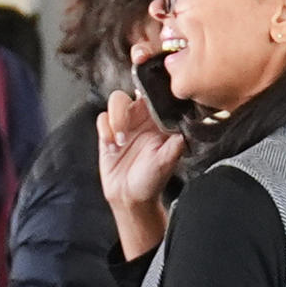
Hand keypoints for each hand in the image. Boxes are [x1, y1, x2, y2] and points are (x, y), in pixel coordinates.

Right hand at [95, 88, 185, 236]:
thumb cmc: (152, 179)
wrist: (131, 197)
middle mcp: (141, 117)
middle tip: (127, 129)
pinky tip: (112, 147)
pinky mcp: (107, 133)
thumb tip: (184, 128)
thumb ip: (175, 143)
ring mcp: (124, 123)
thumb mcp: (168, 161)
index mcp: (159, 119)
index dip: (149, 89)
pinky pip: (102, 119)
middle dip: (126, 108)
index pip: (154, 93)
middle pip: (130, 92)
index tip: (144, 98)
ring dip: (115, 118)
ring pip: (115, 101)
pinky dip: (105, 130)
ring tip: (119, 142)